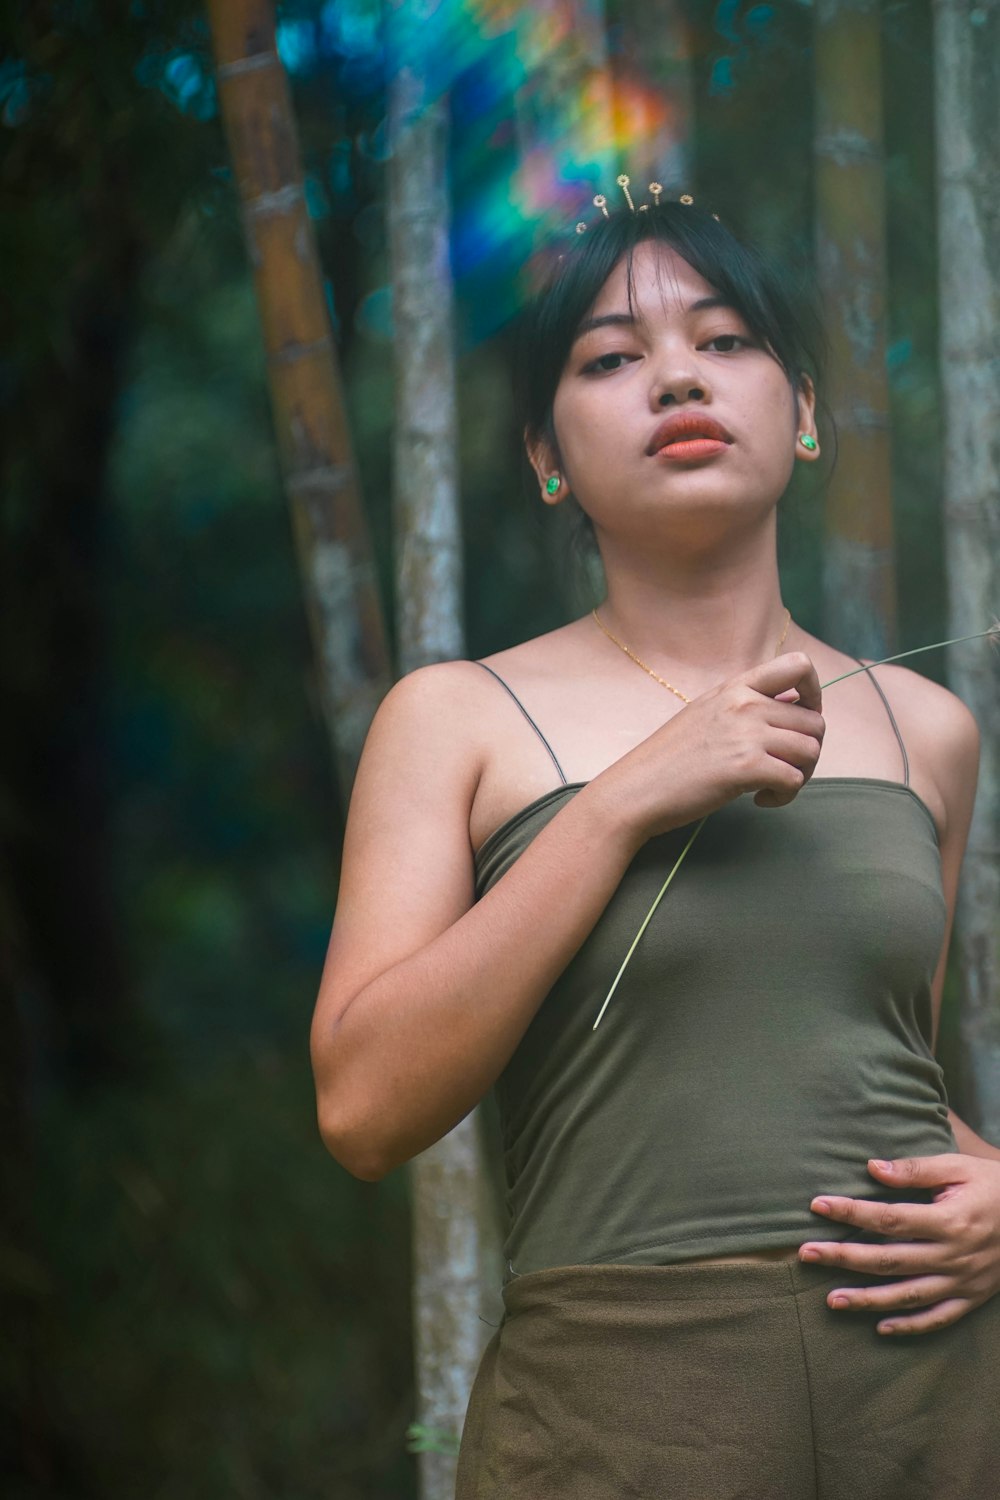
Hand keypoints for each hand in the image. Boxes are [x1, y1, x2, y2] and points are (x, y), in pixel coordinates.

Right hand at [605, 651, 825, 839]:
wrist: (636, 788)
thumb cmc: (669, 759)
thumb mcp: (706, 713)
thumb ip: (744, 706)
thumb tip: (789, 709)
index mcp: (736, 686)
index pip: (800, 664)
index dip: (816, 693)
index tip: (802, 721)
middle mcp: (745, 703)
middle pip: (815, 721)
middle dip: (809, 751)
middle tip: (784, 770)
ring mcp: (746, 733)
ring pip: (811, 750)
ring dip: (801, 775)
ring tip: (772, 786)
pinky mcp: (747, 767)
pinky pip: (795, 779)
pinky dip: (786, 795)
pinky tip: (760, 800)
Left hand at [798, 1154, 999, 1333]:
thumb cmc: (995, 1185)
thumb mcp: (959, 1168)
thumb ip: (916, 1170)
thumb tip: (872, 1168)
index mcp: (949, 1220)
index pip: (890, 1218)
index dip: (852, 1212)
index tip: (818, 1205)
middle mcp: (953, 1256)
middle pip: (890, 1259)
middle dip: (844, 1257)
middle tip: (806, 1254)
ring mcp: (963, 1282)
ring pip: (908, 1296)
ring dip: (868, 1299)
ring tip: (831, 1299)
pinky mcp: (972, 1298)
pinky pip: (938, 1319)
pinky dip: (910, 1326)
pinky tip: (881, 1327)